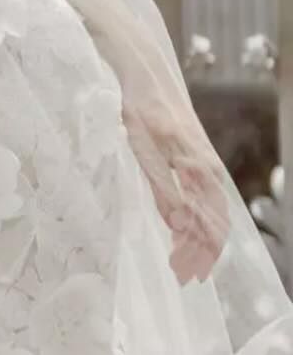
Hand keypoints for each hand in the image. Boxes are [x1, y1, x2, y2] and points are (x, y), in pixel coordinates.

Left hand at [120, 89, 230, 284]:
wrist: (145, 77)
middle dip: (201, 252)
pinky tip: (182, 227)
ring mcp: (203, 163)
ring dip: (197, 237)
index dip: (200, 253)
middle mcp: (209, 170)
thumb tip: (178, 226)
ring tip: (184, 261)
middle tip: (185, 277)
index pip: (211, 224)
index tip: (187, 276)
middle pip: (213, 221)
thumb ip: (163, 189)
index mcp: (202, 171)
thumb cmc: (142, 112)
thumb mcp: (146, 152)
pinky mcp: (193, 158)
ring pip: (208, 210)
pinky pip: (201, 196)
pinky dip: (195, 217)